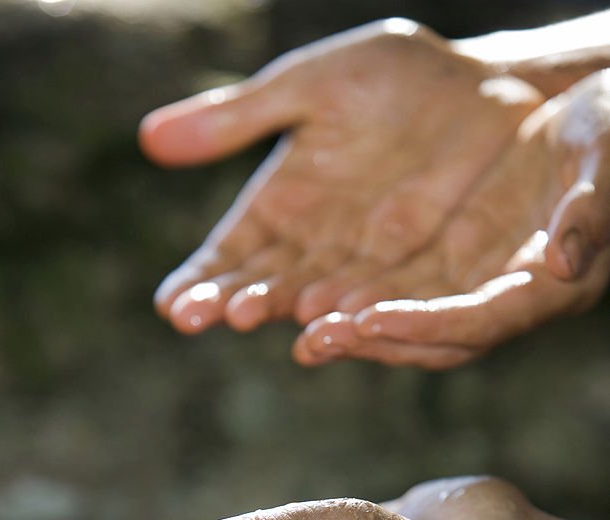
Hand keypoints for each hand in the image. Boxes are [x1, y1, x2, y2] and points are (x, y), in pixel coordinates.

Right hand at [141, 19, 539, 336]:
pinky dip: (353, 311)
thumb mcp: (309, 88)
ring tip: (253, 316)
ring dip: (283, 309)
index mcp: (278, 208)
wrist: (488, 92)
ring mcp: (361, 265)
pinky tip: (332, 321)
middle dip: (231, 299)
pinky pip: (378, 297)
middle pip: (262, 284)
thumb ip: (239, 119)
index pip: (228, 255)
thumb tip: (147, 139)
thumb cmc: (395, 81)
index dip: (201, 280)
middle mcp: (312, 248)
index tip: (172, 304)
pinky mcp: (412, 275)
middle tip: (201, 314)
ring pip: (314, 297)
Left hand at [297, 70, 609, 368]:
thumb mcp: (606, 159)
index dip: (425, 324)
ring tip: (301, 335)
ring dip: (357, 333)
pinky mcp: (451, 265)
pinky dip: (359, 303)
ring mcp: (475, 285)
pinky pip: (398, 294)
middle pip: (435, 339)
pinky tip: (311, 302)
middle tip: (314, 341)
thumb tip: (562, 262)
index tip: (369, 320)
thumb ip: (589, 211)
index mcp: (547, 286)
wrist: (596, 120)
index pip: (480, 320)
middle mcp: (506, 298)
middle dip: (375, 343)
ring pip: (409, 325)